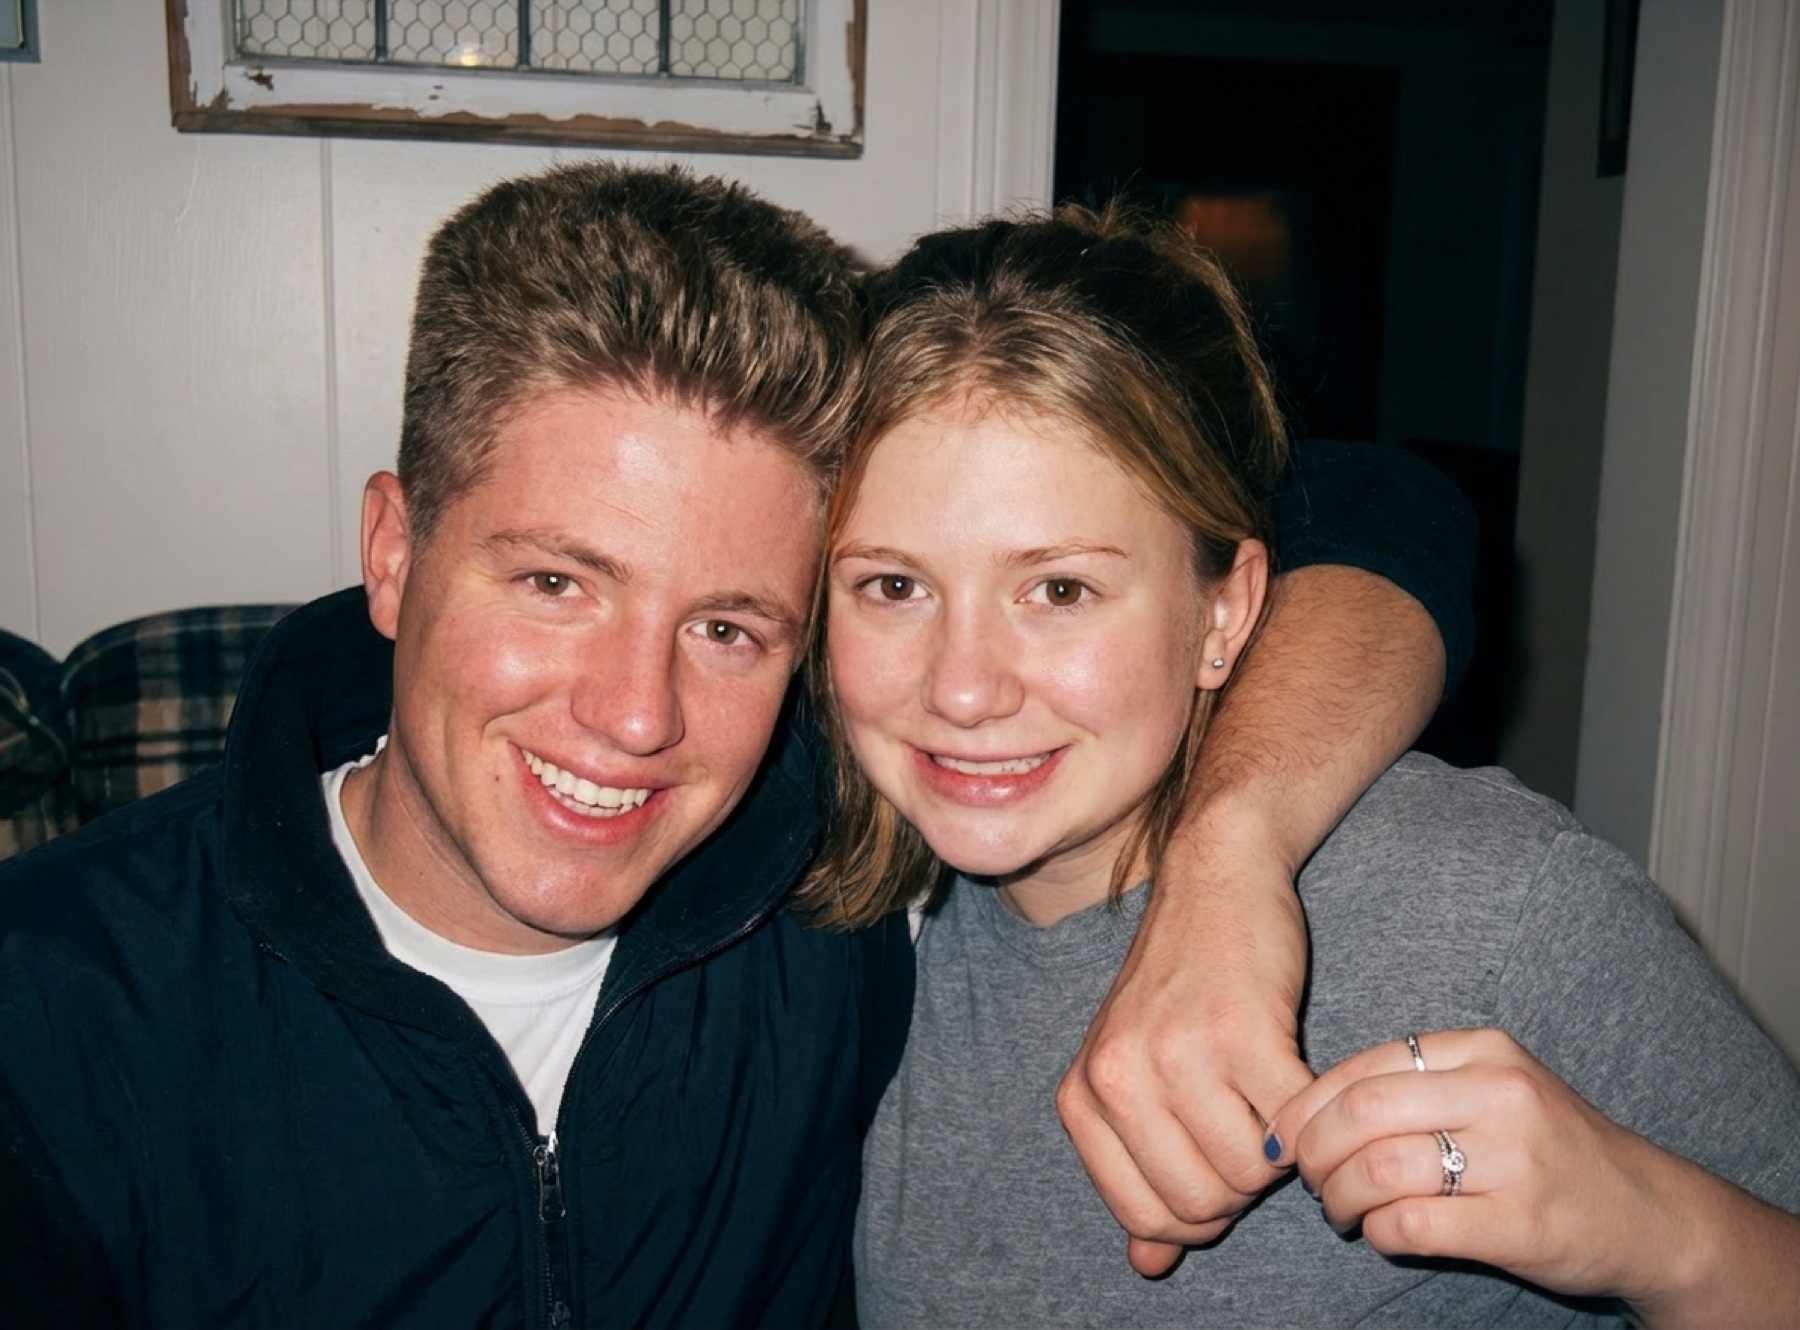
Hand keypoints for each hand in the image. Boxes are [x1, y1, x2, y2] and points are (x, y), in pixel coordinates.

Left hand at [1057, 822, 1313, 1276]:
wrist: (1215, 880)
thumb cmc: (1180, 988)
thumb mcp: (1136, 1074)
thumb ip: (1139, 1170)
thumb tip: (1147, 1266)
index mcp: (1082, 1097)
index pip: (1145, 1217)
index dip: (1196, 1212)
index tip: (1216, 1167)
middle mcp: (1115, 1076)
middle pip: (1200, 1205)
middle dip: (1240, 1185)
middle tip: (1250, 1127)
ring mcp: (1174, 1052)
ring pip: (1249, 1172)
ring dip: (1276, 1149)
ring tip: (1267, 1094)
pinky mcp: (1241, 1031)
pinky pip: (1291, 1125)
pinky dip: (1306, 1115)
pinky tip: (1293, 1074)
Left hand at [1268, 1028, 1691, 1307]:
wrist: (1650, 1213)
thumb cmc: (1548, 1149)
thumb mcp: (1491, 1089)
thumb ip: (1414, 1085)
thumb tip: (1307, 1111)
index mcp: (1483, 1050)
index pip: (1364, 1065)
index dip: (1307, 1104)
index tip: (1285, 1135)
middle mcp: (1499, 1093)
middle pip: (1360, 1113)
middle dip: (1313, 1150)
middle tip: (1308, 1177)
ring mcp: (1514, 1159)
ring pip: (1377, 1168)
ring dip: (1339, 1196)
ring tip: (1340, 1209)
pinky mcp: (1520, 1223)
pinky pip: (1413, 1223)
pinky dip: (1378, 1231)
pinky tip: (1382, 1232)